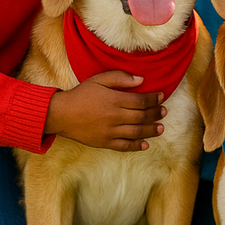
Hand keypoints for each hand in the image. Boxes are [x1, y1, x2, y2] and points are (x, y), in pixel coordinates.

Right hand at [44, 70, 165, 151]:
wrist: (61, 114)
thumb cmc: (81, 94)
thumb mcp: (99, 79)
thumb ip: (120, 78)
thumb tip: (141, 80)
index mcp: (114, 100)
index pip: (141, 100)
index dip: (153, 99)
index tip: (161, 97)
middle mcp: (114, 116)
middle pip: (141, 116)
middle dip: (155, 114)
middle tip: (164, 112)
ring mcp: (109, 131)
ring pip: (136, 132)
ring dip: (151, 130)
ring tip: (160, 128)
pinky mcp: (104, 142)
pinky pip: (124, 146)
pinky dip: (136, 146)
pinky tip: (145, 144)